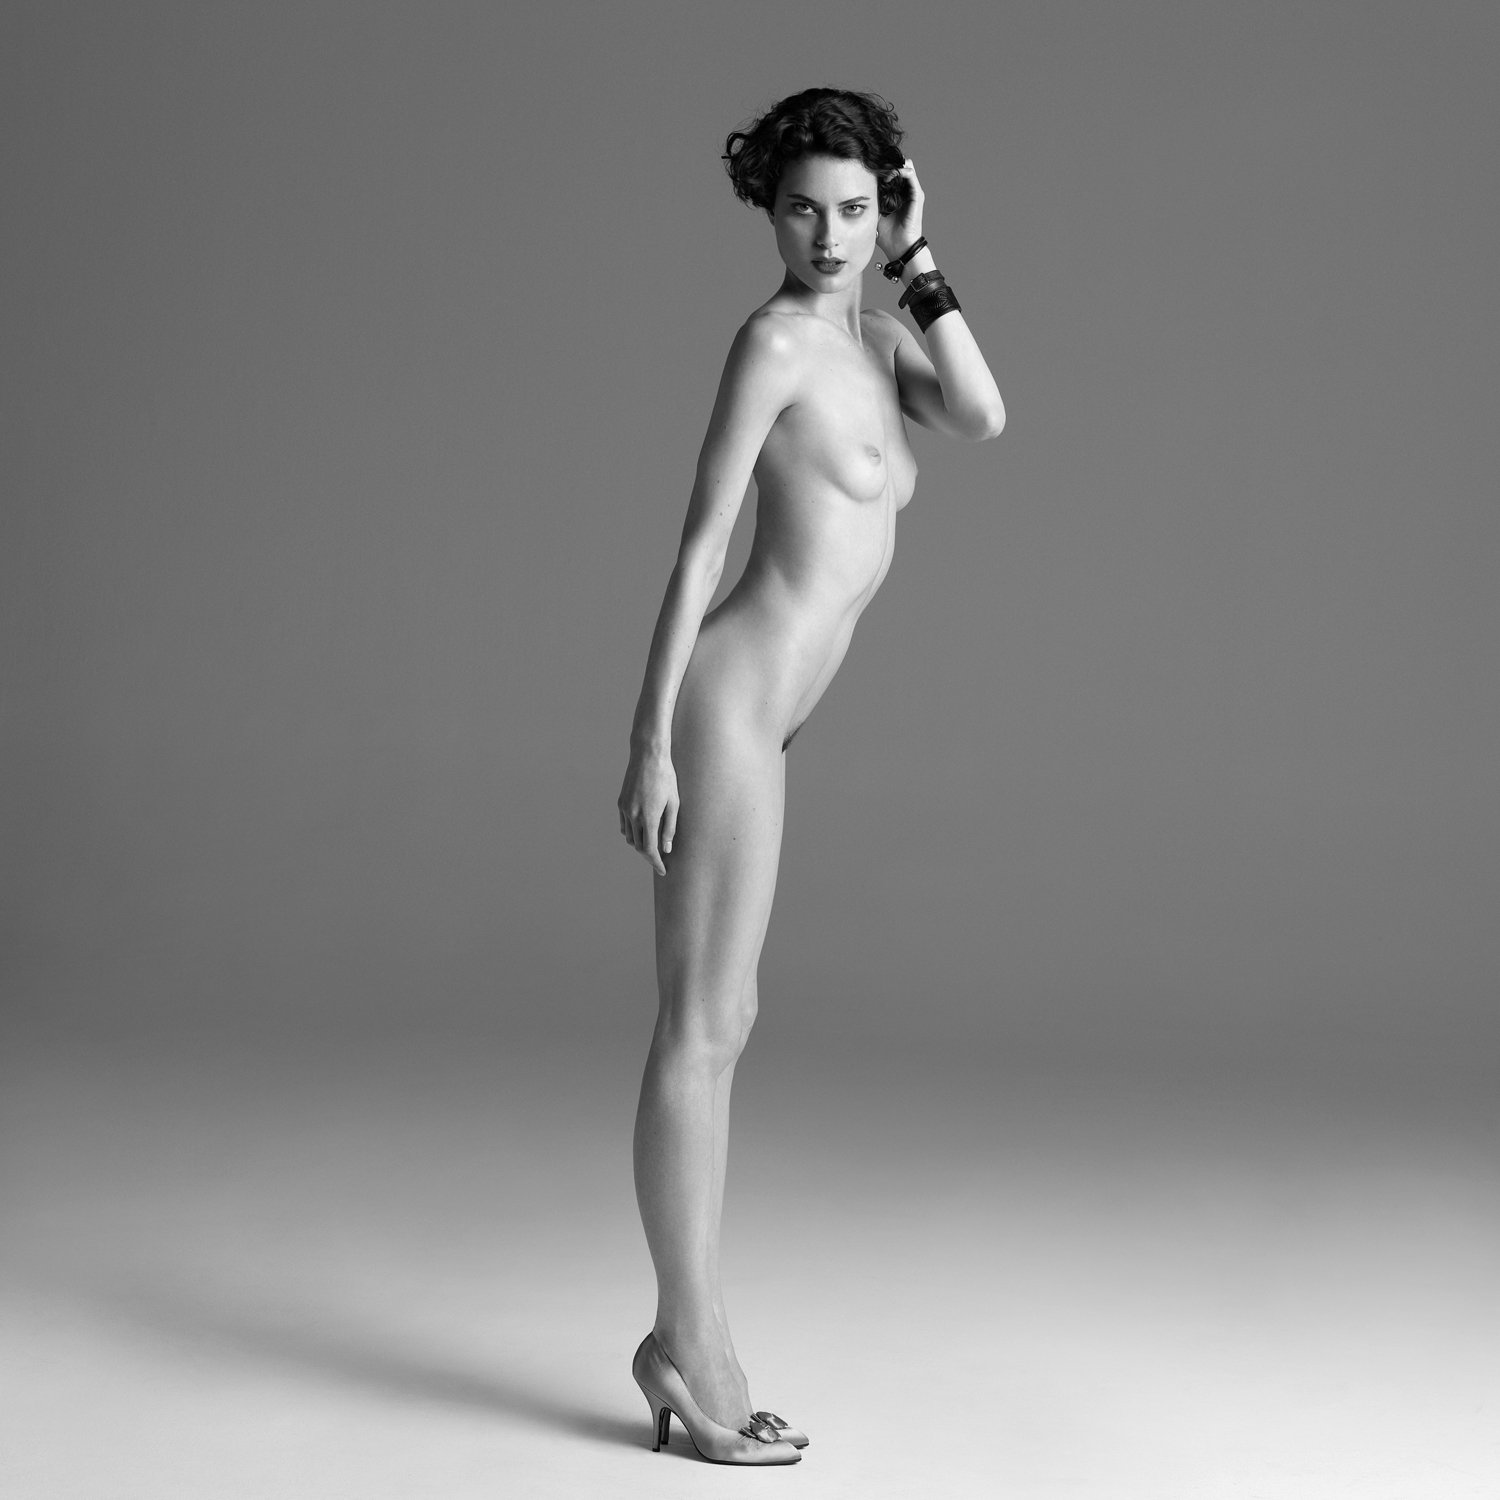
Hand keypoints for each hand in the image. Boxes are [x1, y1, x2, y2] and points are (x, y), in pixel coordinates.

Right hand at [617, 743, 678, 876]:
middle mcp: (633, 815)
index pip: (650, 850)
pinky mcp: (621, 802)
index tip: (663, 870)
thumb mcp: (674, 803)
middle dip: (649, 856)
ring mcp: (625, 809)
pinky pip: (624, 826)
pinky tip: (641, 832)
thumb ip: (670, 827)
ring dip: (640, 845)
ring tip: (651, 845)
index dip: (656, 863)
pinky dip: (631, 833)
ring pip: (630, 837)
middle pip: (638, 846)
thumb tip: (666, 848)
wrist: (647, 755)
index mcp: (648, 817)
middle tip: (660, 860)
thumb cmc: (666, 777)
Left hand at [877, 158, 924, 263]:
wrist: (899, 247)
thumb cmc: (887, 235)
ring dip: (894, 167)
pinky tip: (891, 174)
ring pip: (907, 169)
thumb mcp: (875, 214)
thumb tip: (859, 189)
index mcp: (898, 196)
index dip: (884, 168)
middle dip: (889, 164)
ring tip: (883, 170)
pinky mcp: (917, 196)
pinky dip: (901, 172)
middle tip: (877, 166)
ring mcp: (913, 193)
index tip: (871, 168)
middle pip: (901, 169)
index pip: (893, 174)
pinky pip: (911, 177)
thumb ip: (871, 201)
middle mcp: (907, 192)